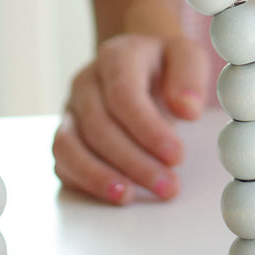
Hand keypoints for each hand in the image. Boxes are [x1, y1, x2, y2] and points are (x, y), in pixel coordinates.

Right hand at [52, 33, 208, 203]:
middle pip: (98, 126)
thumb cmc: (165, 66)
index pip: (123, 95)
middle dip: (134, 162)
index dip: (148, 130)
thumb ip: (190, 78)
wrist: (140, 64)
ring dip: (100, 176)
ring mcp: (71, 109)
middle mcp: (86, 82)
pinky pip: (63, 162)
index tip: (176, 156)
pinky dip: (86, 182)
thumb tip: (187, 110)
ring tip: (132, 197)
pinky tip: (116, 194)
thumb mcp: (187, 57)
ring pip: (69, 146)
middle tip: (168, 186)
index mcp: (116, 58)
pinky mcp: (66, 135)